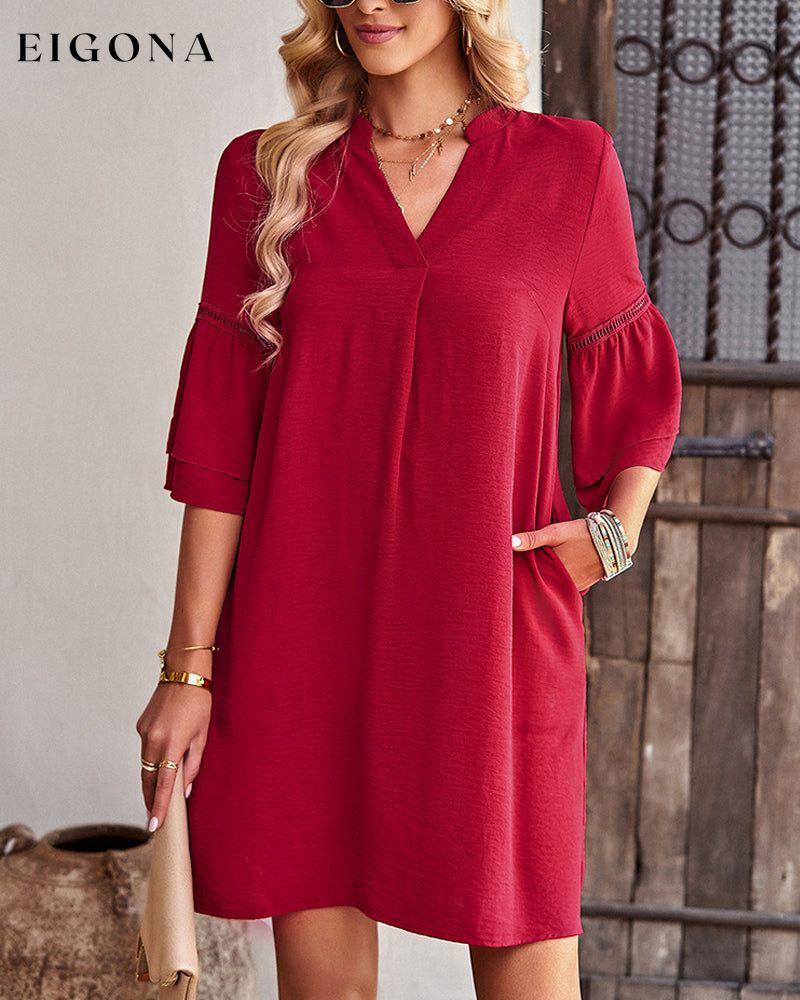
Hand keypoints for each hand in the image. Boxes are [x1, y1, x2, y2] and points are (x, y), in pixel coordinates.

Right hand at [135, 659, 210, 832]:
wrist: (183, 674)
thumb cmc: (199, 704)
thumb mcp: (202, 736)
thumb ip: (193, 765)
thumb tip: (186, 789)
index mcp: (172, 744)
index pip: (164, 784)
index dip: (159, 806)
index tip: (154, 825)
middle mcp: (153, 740)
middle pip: (148, 779)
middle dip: (150, 799)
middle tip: (153, 818)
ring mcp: (144, 733)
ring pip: (144, 766)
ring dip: (150, 781)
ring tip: (155, 798)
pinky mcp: (140, 726)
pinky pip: (145, 750)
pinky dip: (151, 760)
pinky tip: (159, 763)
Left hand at [511, 517, 604, 591]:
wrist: (614, 539)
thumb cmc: (582, 533)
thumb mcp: (556, 532)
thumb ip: (533, 538)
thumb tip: (510, 543)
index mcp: (554, 571)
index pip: (531, 577)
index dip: (521, 574)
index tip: (510, 571)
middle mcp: (564, 583)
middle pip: (542, 584)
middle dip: (532, 580)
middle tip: (518, 575)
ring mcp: (574, 586)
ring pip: (554, 586)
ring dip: (546, 582)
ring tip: (535, 574)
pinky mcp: (582, 586)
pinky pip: (566, 587)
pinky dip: (559, 583)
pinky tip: (553, 575)